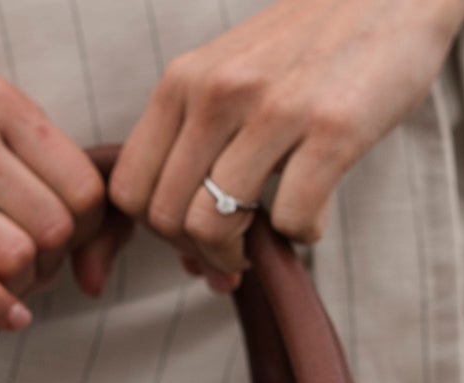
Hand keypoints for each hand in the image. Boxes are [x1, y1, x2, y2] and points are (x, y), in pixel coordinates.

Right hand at [0, 75, 110, 328]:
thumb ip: (62, 194)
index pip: (83, 188)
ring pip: (11, 255)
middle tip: (29, 267)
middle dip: (51, 262)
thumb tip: (100, 276)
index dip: (84, 231)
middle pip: (52, 226)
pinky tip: (8, 315)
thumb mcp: (0, 150)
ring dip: (20, 286)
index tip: (59, 242)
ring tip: (6, 281)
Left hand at [98, 0, 463, 287]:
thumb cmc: (308, 46)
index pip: (130, 188)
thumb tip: (183, 241)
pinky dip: (303, 235)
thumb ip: (199, 138)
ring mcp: (274, 109)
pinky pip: (292, 221)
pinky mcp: (332, 128)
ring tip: (268, 240)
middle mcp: (218, 91)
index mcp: (183, 80)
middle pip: (169, 217)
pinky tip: (317, 214)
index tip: (195, 236)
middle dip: (201, 253)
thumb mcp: (231, 74)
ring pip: (215, 225)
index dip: (159, 231)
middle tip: (237, 254)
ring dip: (242, 255)